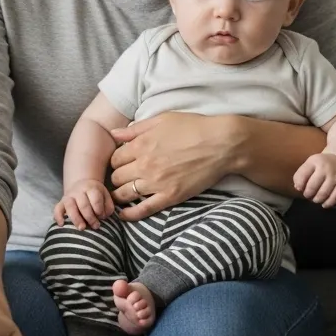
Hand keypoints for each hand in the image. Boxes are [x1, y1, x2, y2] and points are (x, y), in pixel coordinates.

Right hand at [54, 179, 114, 229]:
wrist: (83, 185)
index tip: (102, 217)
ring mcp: (68, 196)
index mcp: (91, 188)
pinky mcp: (61, 202)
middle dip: (90, 217)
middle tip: (96, 226)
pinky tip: (62, 225)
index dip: (99, 210)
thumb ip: (108, 206)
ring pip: (70, 206)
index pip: (95, 199)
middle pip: (83, 204)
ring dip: (76, 218)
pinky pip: (57, 209)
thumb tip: (103, 216)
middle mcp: (78, 191)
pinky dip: (58, 216)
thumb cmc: (96, 195)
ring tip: (82, 228)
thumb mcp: (106, 196)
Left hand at [108, 112, 232, 220]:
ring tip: (120, 196)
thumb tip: (113, 134)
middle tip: (122, 178)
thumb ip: (136, 129)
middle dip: (117, 178)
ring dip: (119, 195)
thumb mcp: (162, 120)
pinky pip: (143, 210)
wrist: (222, 143)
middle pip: (116, 177)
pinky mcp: (170, 196)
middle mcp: (144, 165)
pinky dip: (130, 214)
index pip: (114, 158)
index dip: (116, 161)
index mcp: (141, 145)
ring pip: (124, 194)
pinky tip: (123, 215)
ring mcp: (156, 182)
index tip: (122, 163)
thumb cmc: (194, 127)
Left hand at [294, 152, 335, 207]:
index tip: (299, 188)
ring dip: (316, 199)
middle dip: (307, 194)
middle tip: (307, 195)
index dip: (299, 185)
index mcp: (314, 161)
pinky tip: (324, 204)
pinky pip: (335, 198)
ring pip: (323, 194)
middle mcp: (325, 168)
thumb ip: (301, 174)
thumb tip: (298, 188)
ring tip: (315, 199)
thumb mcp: (309, 164)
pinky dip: (328, 203)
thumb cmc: (320, 165)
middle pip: (312, 186)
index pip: (303, 175)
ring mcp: (335, 177)